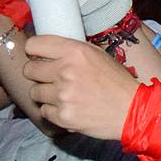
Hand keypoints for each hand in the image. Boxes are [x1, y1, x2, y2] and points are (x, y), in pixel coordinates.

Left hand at [21, 34, 138, 137]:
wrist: (132, 110)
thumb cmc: (117, 82)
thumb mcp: (98, 55)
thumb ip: (73, 51)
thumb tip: (49, 50)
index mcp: (75, 51)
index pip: (34, 45)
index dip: (33, 51)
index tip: (37, 56)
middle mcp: (65, 71)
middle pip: (29, 69)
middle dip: (37, 74)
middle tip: (50, 78)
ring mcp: (62, 95)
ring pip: (34, 92)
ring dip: (45, 94)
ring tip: (62, 95)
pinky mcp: (62, 116)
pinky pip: (44, 111)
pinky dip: (53, 110)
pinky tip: (68, 107)